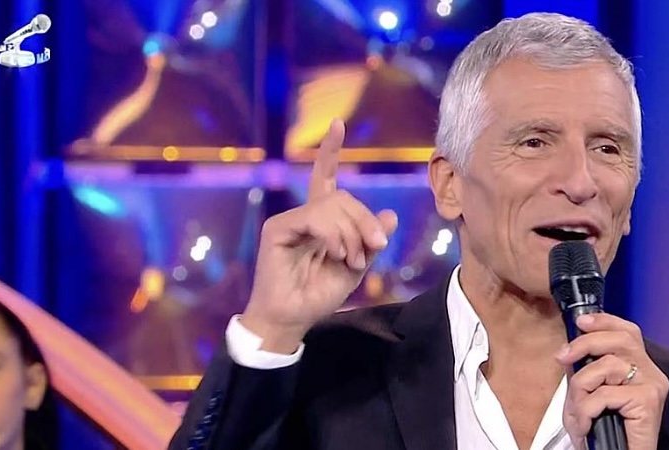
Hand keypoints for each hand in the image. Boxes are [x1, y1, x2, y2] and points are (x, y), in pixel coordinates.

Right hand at [240, 119, 398, 352]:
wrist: (293, 319)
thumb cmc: (319, 295)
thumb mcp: (357, 267)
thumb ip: (371, 241)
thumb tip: (390, 214)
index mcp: (321, 220)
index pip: (325, 177)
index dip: (331, 150)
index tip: (337, 124)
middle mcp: (304, 215)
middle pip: (343, 197)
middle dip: (365, 221)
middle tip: (375, 247)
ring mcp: (289, 220)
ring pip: (333, 206)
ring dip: (352, 234)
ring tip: (353, 260)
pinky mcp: (278, 229)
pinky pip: (315, 218)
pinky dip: (334, 236)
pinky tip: (338, 254)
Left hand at [556, 313, 668, 449]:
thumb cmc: (604, 434)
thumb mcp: (588, 396)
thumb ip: (584, 372)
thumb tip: (570, 350)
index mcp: (641, 368)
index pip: (628, 332)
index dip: (605, 321)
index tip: (581, 322)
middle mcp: (652, 374)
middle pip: (621, 339)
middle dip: (586, 343)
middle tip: (564, 356)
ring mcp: (653, 387)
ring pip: (609, 365)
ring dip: (582, 386)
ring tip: (578, 410)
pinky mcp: (648, 403)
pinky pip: (606, 394)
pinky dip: (587, 408)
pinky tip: (585, 423)